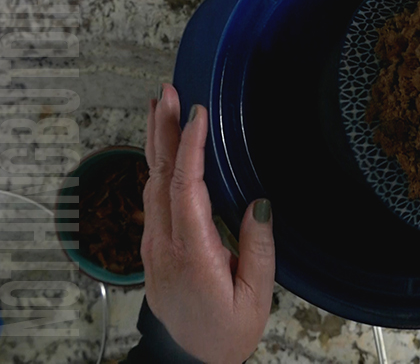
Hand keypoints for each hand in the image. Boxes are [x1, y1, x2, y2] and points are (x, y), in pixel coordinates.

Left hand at [142, 84, 274, 362]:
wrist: (188, 357)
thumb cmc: (225, 330)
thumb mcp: (254, 296)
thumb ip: (258, 247)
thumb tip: (260, 201)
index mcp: (191, 253)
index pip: (186, 188)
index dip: (191, 148)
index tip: (199, 114)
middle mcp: (164, 243)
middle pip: (159, 176)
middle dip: (164, 130)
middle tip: (168, 92)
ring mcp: (153, 243)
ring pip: (150, 182)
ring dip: (156, 142)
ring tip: (160, 107)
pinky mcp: (153, 245)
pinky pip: (152, 195)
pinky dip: (157, 163)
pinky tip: (163, 148)